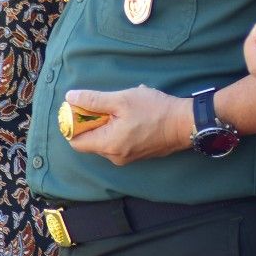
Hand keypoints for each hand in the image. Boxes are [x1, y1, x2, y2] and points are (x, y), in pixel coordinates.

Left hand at [63, 85, 191, 165]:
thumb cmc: (154, 110)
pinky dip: (120, 129)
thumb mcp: (122, 99)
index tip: (82, 108)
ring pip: (106, 141)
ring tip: (125, 108)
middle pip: (91, 141)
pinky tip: (135, 115)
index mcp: (107, 145)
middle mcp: (114, 157)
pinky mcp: (137, 155)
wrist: (185, 123)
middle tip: (106, 104)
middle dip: (94, 122)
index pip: (75, 141)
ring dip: (109, 124)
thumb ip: (94, 99)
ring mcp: (127, 158)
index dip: (74, 124)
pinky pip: (119, 142)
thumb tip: (70, 97)